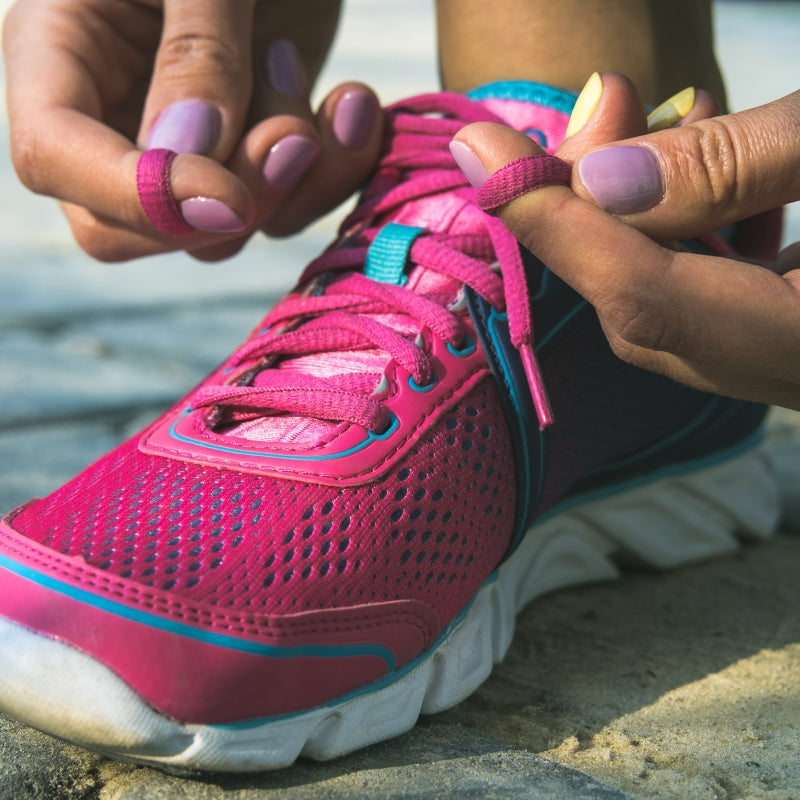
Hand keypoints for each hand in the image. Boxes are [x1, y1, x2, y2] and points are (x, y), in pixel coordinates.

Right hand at [3, 0, 383, 261]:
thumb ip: (196, 52)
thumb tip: (188, 158)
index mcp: (60, 47)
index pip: (53, 158)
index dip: (138, 196)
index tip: (227, 197)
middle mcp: (112, 113)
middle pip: (126, 228)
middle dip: (222, 206)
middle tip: (295, 136)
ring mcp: (182, 147)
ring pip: (215, 236)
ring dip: (290, 186)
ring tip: (340, 99)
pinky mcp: (247, 156)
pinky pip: (277, 211)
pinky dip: (327, 177)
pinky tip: (355, 112)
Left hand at [452, 73, 799, 409]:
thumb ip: (739, 162)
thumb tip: (601, 180)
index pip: (644, 300)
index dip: (554, 227)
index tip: (481, 153)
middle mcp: (787, 376)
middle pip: (639, 312)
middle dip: (593, 208)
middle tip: (602, 107)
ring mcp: (785, 362)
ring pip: (664, 304)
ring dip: (639, 212)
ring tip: (664, 117)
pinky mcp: (786, 335)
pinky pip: (704, 298)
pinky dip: (683, 231)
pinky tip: (703, 162)